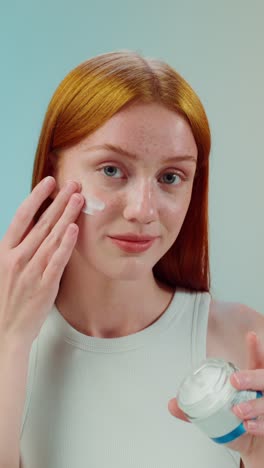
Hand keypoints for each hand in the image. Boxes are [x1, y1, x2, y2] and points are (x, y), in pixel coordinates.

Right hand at [0, 177, 83, 347]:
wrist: (7, 330)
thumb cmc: (9, 297)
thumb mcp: (7, 267)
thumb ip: (21, 247)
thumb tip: (38, 224)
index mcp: (6, 251)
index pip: (22, 217)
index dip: (36, 197)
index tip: (49, 182)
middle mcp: (17, 257)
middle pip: (41, 222)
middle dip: (59, 200)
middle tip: (74, 184)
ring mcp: (31, 271)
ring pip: (51, 237)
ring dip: (66, 215)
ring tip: (79, 198)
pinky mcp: (44, 285)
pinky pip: (57, 260)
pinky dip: (65, 244)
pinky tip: (74, 229)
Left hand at [168, 331, 263, 463]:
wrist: (253, 446)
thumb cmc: (238, 425)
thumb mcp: (216, 414)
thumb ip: (195, 410)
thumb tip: (172, 404)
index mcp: (252, 383)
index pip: (257, 361)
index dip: (255, 348)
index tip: (250, 335)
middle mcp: (263, 392)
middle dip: (252, 377)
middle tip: (235, 380)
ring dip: (253, 404)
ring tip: (238, 410)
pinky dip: (259, 424)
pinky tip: (249, 426)